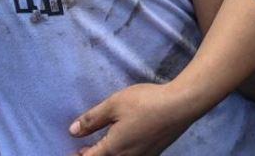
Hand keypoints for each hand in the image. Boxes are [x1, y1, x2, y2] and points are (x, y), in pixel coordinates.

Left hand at [69, 82, 200, 155]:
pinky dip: (122, 153)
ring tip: (103, 146)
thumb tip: (73, 132)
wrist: (182, 105)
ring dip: (108, 155)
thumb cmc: (146, 103)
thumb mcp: (114, 104)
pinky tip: (125, 142)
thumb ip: (92, 119)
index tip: (73, 151)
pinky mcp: (155, 152)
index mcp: (113, 149)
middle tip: (83, 150)